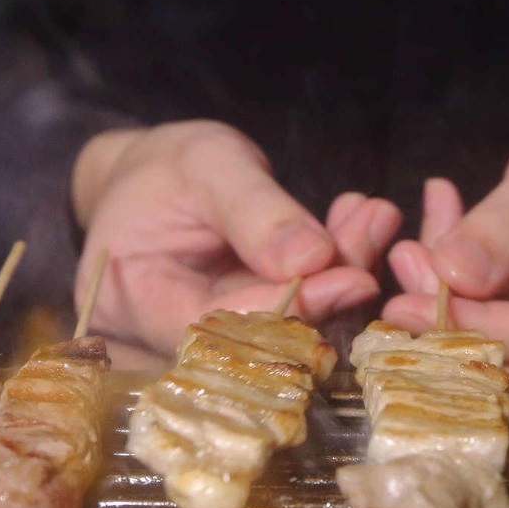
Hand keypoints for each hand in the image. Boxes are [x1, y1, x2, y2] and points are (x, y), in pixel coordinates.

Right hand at [72, 120, 400, 367]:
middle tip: (375, 230)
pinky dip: (337, 269)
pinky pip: (302, 313)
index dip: (290, 307)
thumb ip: (254, 210)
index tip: (352, 277)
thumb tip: (312, 258)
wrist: (157, 179)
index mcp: (132, 304)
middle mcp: (168, 341)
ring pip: (294, 328)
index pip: (219, 325)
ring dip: (342, 273)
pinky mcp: (252, 333)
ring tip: (376, 217)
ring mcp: (214, 343)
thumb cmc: (166, 167)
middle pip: (263, 336)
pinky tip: (365, 223)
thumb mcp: (205, 165)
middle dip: (329, 287)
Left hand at [383, 108, 508, 371]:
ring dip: (449, 304)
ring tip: (410, 251)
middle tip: (403, 266)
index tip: (408, 308)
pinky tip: (432, 247)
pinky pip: (504, 328)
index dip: (480, 326)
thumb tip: (452, 276)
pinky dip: (463, 293)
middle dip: (455, 316)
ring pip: (506, 347)